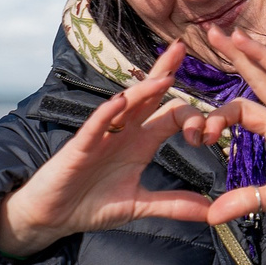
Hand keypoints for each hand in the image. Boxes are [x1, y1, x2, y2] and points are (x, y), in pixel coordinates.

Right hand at [0, 42, 237, 257]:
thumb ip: (174, 204)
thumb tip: (211, 210)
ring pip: (125, 105)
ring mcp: (101, 137)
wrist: (53, 218)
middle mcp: (123, 132)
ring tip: (166, 76)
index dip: (193, 117)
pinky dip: (107, 113)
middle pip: (148, 95)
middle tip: (183, 46)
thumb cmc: (92, 205)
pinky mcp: (79, 148)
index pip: (171, 115)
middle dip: (165, 71)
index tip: (212, 131)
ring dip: (144, 90)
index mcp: (141, 142)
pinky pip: (94, 126)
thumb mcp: (140, 205)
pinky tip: (121, 100)